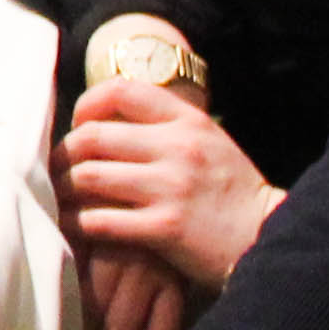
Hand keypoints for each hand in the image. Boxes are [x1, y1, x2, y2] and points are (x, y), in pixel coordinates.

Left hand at [63, 81, 280, 290]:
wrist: (273, 238)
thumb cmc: (234, 194)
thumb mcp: (211, 143)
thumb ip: (168, 128)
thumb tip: (111, 121)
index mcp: (188, 121)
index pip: (121, 91)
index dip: (87, 105)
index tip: (78, 125)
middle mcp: (177, 148)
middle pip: (93, 137)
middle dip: (64, 154)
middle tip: (56, 168)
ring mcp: (171, 188)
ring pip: (89, 177)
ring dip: (64, 189)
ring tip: (59, 198)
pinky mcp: (165, 228)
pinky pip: (101, 220)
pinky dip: (78, 224)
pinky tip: (73, 228)